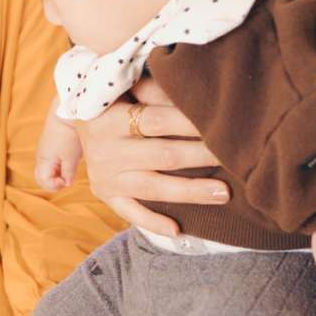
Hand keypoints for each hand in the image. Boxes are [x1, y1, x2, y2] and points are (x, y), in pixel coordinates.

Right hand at [35, 105, 82, 192]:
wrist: (67, 113)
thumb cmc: (69, 135)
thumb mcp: (72, 157)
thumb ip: (68, 172)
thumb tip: (67, 183)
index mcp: (44, 161)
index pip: (44, 181)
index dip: (55, 185)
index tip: (67, 181)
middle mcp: (41, 157)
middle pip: (41, 178)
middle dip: (52, 183)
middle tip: (66, 180)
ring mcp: (45, 151)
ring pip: (46, 171)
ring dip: (56, 175)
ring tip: (68, 171)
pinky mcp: (50, 146)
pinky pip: (50, 162)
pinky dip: (57, 167)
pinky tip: (68, 162)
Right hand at [75, 76, 228, 236]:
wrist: (80, 117)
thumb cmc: (114, 97)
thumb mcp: (126, 86)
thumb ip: (155, 90)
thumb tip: (192, 100)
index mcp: (107, 119)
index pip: (157, 122)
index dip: (191, 124)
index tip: (222, 125)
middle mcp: (104, 151)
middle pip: (162, 156)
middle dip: (201, 157)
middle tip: (234, 157)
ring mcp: (104, 176)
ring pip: (152, 187)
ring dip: (189, 191)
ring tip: (223, 193)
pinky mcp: (105, 193)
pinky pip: (129, 212)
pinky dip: (151, 222)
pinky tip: (176, 229)